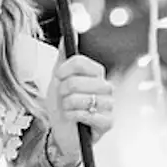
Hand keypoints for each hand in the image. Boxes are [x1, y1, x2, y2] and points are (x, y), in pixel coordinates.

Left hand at [45, 51, 113, 165]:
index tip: (58, 77)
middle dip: (64, 91)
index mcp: (96, 74)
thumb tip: (66, 34)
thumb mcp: (59, 80)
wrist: (62, 132)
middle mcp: (106, 87)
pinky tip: (74, 120)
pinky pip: (88, 114)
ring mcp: (109, 105)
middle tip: (64, 98)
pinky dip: (75, 117)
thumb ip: (63, 57)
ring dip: (68, 105)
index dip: (65, 70)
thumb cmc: (62, 106)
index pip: (81, 63)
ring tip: (68, 110)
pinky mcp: (108, 122)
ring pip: (83, 98)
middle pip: (79, 81)